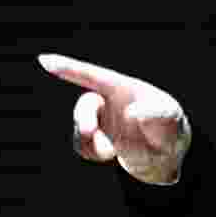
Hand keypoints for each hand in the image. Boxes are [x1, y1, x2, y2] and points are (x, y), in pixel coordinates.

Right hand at [38, 53, 191, 183]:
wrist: (166, 156)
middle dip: (84, 120)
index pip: (93, 75)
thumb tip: (131, 113)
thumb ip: (157, 113)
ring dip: (88, 142)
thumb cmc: (170, 129)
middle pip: (85, 106)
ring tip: (108, 153)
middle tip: (92, 135)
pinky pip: (82, 146)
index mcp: (124, 88)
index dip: (69, 68)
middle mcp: (108, 101)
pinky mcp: (97, 140)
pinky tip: (109, 155)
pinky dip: (91, 153)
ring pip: (81, 128)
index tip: (44, 61)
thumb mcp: (171, 119)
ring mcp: (101, 121)